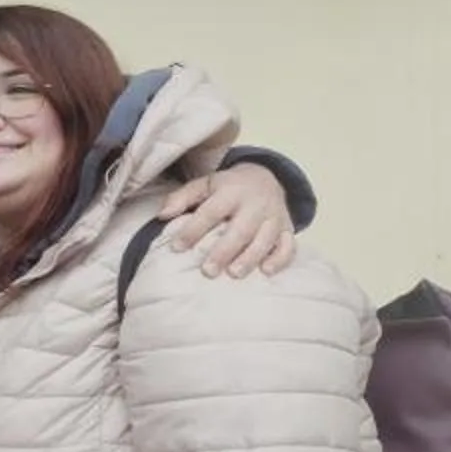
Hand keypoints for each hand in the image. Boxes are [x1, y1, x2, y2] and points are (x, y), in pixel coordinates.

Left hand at [158, 166, 296, 278]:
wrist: (265, 177)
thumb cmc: (227, 188)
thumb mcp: (203, 184)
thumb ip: (181, 197)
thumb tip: (161, 215)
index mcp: (231, 192)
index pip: (210, 212)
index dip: (193, 230)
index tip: (177, 247)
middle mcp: (255, 204)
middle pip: (240, 230)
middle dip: (224, 251)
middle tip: (207, 271)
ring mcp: (274, 217)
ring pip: (265, 239)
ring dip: (251, 258)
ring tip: (234, 274)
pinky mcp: (287, 228)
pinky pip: (289, 245)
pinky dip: (281, 258)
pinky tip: (267, 271)